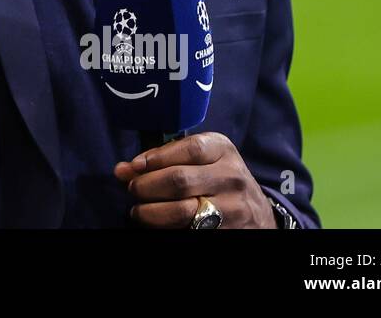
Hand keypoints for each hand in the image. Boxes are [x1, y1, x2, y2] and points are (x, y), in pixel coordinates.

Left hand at [113, 131, 276, 227]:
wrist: (258, 213)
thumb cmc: (217, 178)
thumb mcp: (200, 159)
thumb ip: (163, 159)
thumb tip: (123, 170)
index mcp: (223, 150)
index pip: (189, 148)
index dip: (156, 158)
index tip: (135, 167)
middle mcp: (231, 177)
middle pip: (180, 180)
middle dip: (147, 186)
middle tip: (133, 190)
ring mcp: (234, 208)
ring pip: (182, 211)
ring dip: (151, 212)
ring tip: (139, 211)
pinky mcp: (229, 232)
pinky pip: (190, 231)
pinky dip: (166, 228)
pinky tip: (158, 224)